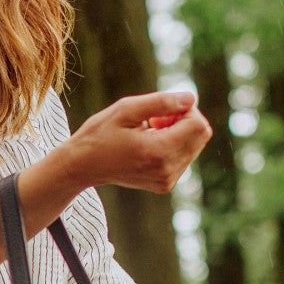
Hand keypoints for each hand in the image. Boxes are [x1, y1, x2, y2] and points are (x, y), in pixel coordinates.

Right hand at [66, 90, 211, 192]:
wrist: (82, 166)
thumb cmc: (100, 134)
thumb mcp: (127, 110)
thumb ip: (162, 102)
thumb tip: (191, 99)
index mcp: (158, 152)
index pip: (198, 125)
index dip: (184, 110)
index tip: (159, 111)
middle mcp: (166, 171)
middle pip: (201, 135)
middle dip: (183, 120)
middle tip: (155, 119)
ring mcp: (166, 181)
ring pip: (194, 146)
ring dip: (178, 133)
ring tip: (150, 131)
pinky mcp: (164, 184)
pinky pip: (184, 157)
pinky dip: (172, 145)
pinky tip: (149, 144)